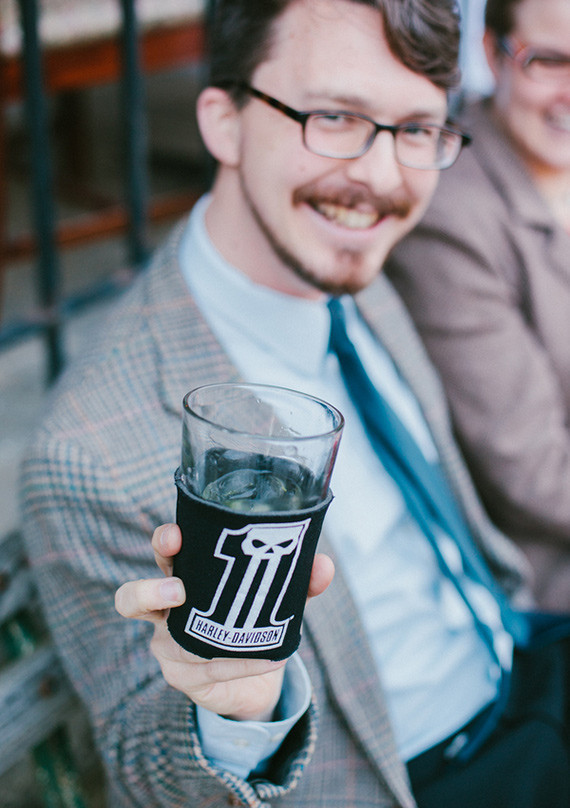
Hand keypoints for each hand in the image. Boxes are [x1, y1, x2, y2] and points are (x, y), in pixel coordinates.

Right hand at [115, 523, 333, 721]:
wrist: (254, 677)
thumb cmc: (254, 619)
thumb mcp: (275, 594)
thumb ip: (298, 580)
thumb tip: (324, 565)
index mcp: (185, 575)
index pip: (163, 553)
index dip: (163, 543)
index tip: (175, 534)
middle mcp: (166, 610)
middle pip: (132, 597)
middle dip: (151, 589)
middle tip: (178, 586)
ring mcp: (168, 645)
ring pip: (165, 642)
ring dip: (199, 639)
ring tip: (221, 631)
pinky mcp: (183, 677)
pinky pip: (205, 670)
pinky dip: (239, 663)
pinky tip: (267, 658)